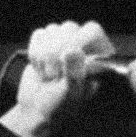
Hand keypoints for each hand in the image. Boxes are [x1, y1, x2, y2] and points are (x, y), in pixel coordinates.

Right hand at [0, 20, 114, 136]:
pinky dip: (35, 52)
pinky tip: (41, 67)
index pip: (92, 30)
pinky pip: (39, 35)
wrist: (38, 109)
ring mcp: (65, 41)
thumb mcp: (73, 93)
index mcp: (99, 56)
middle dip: (57, 53)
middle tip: (56, 75)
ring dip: (45, 56)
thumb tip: (73, 50)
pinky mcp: (47, 42)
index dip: (78, 41)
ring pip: (52, 30)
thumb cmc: (62, 105)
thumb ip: (75, 72)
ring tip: (50, 75)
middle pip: (69, 27)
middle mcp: (84, 44)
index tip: (67, 58)